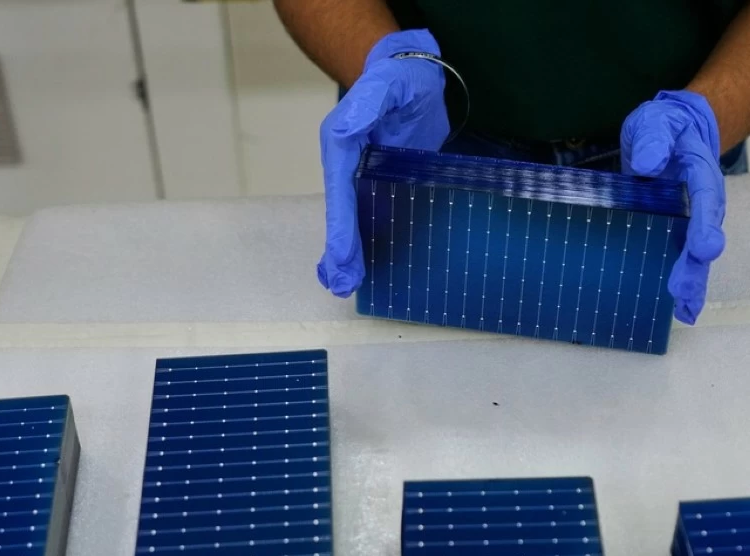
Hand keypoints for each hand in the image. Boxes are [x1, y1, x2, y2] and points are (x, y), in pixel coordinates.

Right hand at [317, 29, 449, 297]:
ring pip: (354, 220)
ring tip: (345, 284)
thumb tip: (344, 131)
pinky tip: (370, 265)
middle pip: (342, 214)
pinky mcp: (381, 183)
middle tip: (343, 285)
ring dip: (350, 253)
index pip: (340, 193)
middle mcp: (347, 166)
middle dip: (341, 252)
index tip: (342, 260)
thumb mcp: (386, 84)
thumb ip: (368, 104)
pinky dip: (368, 242)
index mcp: (343, 145)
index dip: (341, 229)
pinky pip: (372, 216)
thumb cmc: (397, 78)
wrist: (409, 76)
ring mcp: (363, 177)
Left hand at [621, 90, 725, 324]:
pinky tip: (684, 311)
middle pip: (704, 235)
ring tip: (685, 309)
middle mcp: (705, 201)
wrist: (675, 132)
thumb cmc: (664, 127)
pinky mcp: (681, 232)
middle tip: (681, 290)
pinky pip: (687, 260)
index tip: (705, 248)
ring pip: (698, 255)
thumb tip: (650, 165)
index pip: (705, 198)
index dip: (704, 225)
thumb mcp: (655, 122)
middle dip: (695, 264)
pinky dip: (687, 285)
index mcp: (700, 171)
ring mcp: (695, 220)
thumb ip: (655, 138)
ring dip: (692, 282)